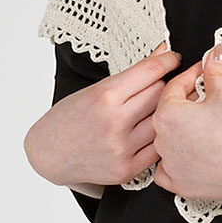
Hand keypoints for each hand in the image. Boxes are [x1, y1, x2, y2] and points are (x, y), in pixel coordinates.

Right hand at [24, 41, 181, 187]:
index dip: (167, 60)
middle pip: (161, 93)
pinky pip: (158, 147)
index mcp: (105, 97)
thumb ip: (133, 73)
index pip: (151, 71)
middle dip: (164, 85)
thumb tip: (163, 52)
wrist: (48, 154)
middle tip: (160, 84)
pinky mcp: (126, 169)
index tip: (173, 58)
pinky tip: (151, 131)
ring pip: (163, 120)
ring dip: (164, 112)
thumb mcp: (96, 88)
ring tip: (156, 108)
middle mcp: (114, 123)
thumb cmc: (69, 117)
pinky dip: (158, 136)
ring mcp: (122, 148)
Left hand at [152, 43, 221, 200]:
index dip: (190, 76)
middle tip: (206, 96)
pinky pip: (168, 170)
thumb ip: (214, 71)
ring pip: (168, 141)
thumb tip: (214, 54)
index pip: (174, 87)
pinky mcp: (178, 182)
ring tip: (203, 124)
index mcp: (167, 115)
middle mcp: (162, 140)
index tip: (201, 73)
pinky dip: (177, 161)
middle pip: (169, 114)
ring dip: (181, 131)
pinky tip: (192, 153)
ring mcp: (169, 163)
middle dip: (186, 103)